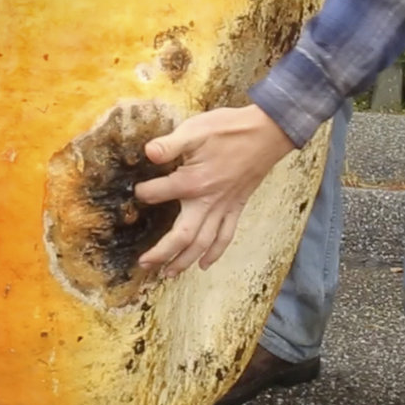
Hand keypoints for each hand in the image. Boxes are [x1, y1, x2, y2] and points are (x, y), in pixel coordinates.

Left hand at [134, 105, 294, 275]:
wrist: (267, 133)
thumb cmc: (230, 130)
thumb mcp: (196, 130)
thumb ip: (170, 144)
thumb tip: (148, 152)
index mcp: (193, 182)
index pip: (157, 194)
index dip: (143, 193)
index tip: (137, 191)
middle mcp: (207, 201)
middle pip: (181, 237)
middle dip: (162, 254)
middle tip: (144, 264)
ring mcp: (224, 208)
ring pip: (203, 243)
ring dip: (184, 261)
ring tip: (168, 273)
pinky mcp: (236, 208)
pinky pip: (225, 237)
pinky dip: (215, 253)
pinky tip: (204, 264)